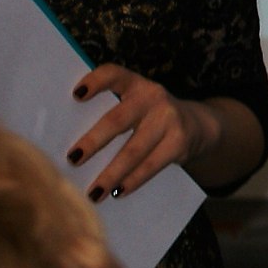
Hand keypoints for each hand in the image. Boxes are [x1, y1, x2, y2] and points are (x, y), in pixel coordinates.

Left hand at [69, 65, 218, 201]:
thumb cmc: (149, 118)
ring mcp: (168, 119)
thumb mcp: (136, 106)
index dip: (97, 81)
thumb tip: (69, 148)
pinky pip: (151, 164)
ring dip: (111, 173)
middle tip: (73, 159)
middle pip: (118, 120)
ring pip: (133, 150)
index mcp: (135, 85)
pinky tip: (118, 192)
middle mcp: (153, 97)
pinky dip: (133, 180)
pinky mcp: (179, 142)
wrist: (199, 125)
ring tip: (93, 192)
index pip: (115, 74)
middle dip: (94, 141)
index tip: (76, 94)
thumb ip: (110, 115)